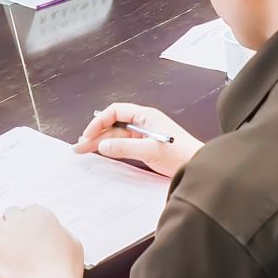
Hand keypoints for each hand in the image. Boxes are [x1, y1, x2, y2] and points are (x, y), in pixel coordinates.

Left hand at [0, 205, 85, 277]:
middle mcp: (20, 222)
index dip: (30, 223)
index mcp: (40, 217)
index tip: (31, 232)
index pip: (29, 210)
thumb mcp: (74, 245)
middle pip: (10, 213)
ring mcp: (4, 235)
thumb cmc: (63, 273)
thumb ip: (60, 231)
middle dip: (14, 224)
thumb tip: (55, 232)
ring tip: (5, 243)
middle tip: (19, 238)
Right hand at [76, 104, 203, 179]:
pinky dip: (111, 148)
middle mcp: (144, 122)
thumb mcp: (150, 150)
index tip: (88, 134)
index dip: (99, 122)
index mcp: (146, 115)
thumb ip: (125, 147)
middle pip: (113, 124)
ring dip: (101, 141)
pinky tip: (101, 152)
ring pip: (117, 135)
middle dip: (95, 133)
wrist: (198, 166)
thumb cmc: (181, 154)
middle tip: (79, 146)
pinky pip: (124, 144)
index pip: (115, 111)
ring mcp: (144, 134)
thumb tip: (102, 144)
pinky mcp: (146, 146)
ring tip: (83, 150)